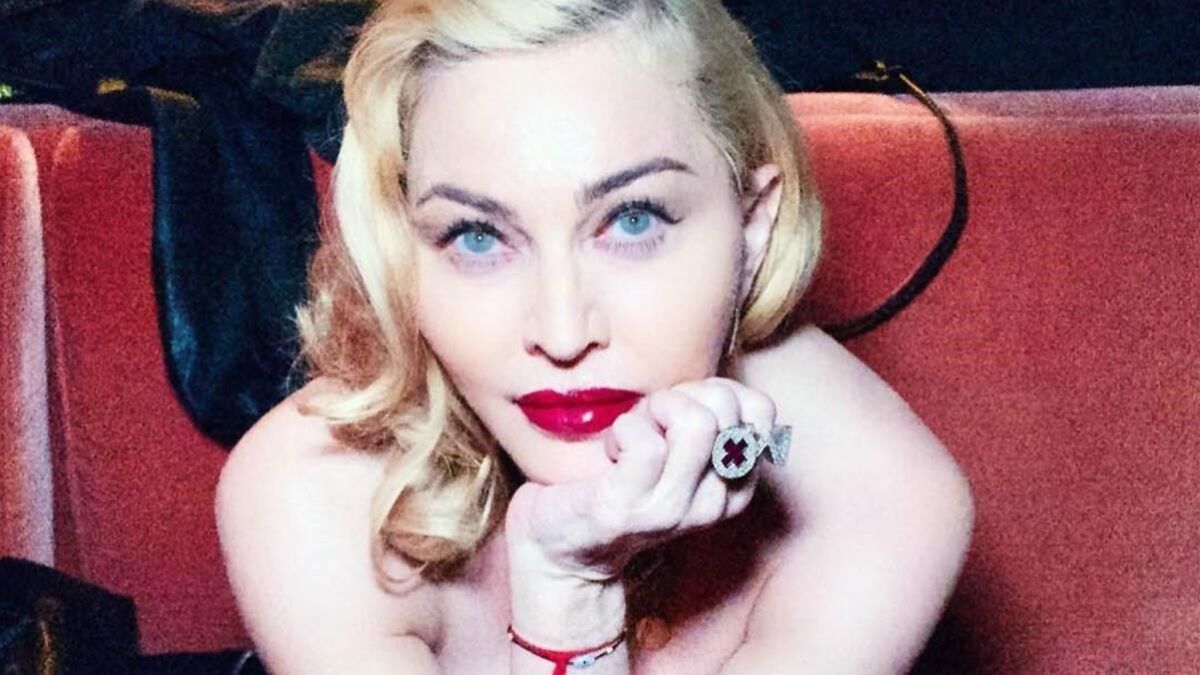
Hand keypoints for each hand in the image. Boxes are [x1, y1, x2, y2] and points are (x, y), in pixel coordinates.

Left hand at [505, 376, 778, 581]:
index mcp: (734, 486)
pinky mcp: (628, 508)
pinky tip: (612, 449)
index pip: (760, 409)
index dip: (714, 389)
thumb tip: (726, 389)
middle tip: (650, 419)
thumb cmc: (619, 477)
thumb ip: (710, 418)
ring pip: (696, 424)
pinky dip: (623, 430)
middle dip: (682, 395)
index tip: (680, 410)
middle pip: (725, 409)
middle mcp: (713, 503)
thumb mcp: (677, 443)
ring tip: (631, 432)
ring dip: (653, 410)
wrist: (559, 545)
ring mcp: (672, 510)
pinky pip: (647, 444)